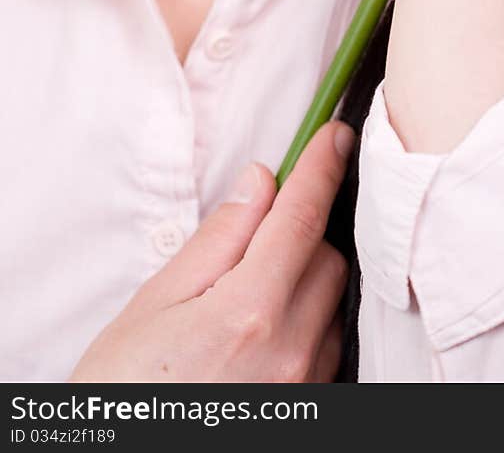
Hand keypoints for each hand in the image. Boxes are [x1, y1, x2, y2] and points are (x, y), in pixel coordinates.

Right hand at [68, 121, 354, 383]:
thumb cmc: (125, 390)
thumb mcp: (154, 305)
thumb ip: (217, 239)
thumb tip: (260, 181)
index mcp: (249, 312)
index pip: (302, 218)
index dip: (321, 168)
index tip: (333, 135)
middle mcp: (291, 350)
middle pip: (326, 257)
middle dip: (299, 233)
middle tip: (252, 239)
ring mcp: (307, 386)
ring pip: (333, 301)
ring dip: (306, 280)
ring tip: (247, 297)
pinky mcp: (313, 411)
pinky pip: (330, 345)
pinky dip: (310, 322)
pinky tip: (266, 332)